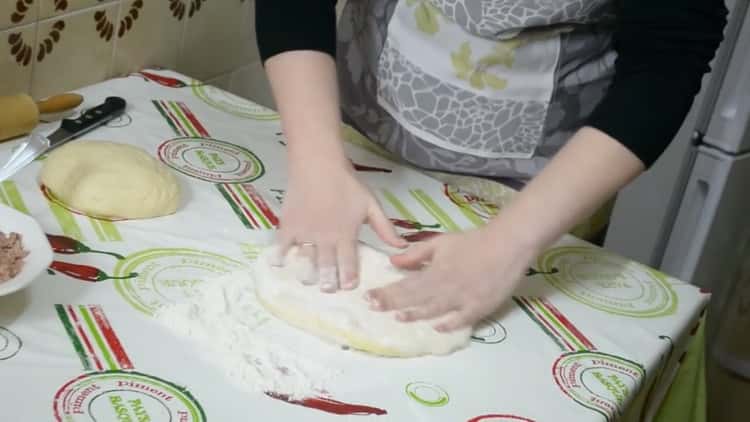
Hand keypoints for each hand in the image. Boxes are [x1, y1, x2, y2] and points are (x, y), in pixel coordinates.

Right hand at [276, 160, 405, 291]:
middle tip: (328, 290)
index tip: (349, 287)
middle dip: (328, 280)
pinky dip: (280, 256)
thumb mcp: (371, 204)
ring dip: (307, 272)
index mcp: (346, 234)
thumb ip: (385, 228)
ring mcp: (305, 233)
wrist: (318, 164)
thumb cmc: (346, 183)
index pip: (348, 261)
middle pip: (326, 265)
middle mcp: (325, 238)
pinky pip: (283, 246)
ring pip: (305, 259)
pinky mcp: (288, 226)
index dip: (349, 276)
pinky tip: (278, 264)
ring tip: (307, 282)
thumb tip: (402, 246)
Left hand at [364, 226, 536, 331]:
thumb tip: (392, 262)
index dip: (386, 292)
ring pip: (435, 311)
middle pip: (415, 299)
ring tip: (397, 319)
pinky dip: (449, 325)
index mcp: (436, 271)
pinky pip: (461, 320)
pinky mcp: (480, 307)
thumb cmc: (473, 242)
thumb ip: (416, 254)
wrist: (507, 245)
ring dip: (415, 315)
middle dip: (392, 304)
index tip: (368, 297)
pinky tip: (436, 329)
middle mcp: (446, 287)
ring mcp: (463, 299)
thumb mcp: (441, 242)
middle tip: (373, 308)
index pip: (405, 284)